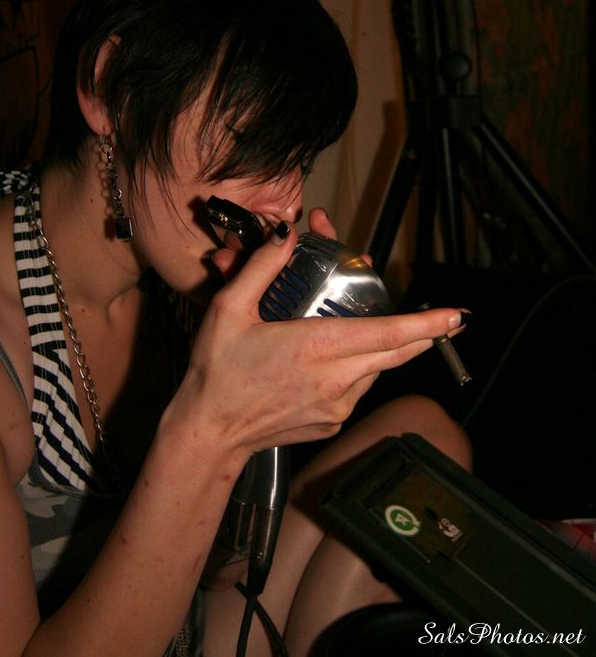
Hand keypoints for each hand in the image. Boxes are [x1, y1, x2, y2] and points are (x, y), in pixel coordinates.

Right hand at [175, 220, 466, 464]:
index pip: (389, 334)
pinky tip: (331, 359)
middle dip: (423, 333)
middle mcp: (337, 380)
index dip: (428, 324)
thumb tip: (286, 234)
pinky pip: (358, 389)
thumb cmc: (217, 372)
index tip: (458, 315)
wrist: (208, 432)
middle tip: (445, 319)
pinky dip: (357, 370)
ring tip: (361, 328)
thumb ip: (262, 267)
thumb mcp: (229, 309)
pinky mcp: (332, 422)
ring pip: (378, 370)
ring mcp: (338, 407)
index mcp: (318, 348)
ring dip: (381, 348)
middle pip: (397, 353)